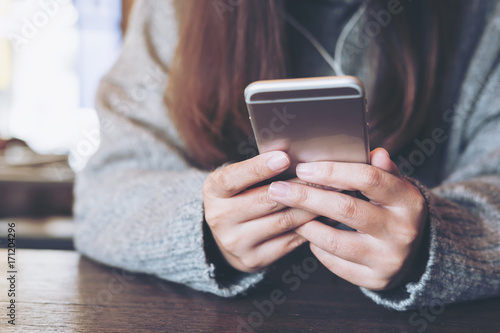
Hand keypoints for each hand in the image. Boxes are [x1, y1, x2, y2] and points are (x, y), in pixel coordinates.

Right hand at [203, 151, 316, 272]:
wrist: (227, 236)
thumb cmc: (239, 196)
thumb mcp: (237, 178)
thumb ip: (257, 168)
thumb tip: (291, 154)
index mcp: (213, 191)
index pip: (233, 178)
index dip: (259, 168)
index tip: (284, 157)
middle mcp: (219, 218)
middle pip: (266, 200)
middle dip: (299, 187)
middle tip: (325, 176)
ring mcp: (236, 242)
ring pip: (283, 221)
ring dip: (311, 207)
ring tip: (332, 194)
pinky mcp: (254, 259)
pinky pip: (290, 241)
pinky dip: (310, 227)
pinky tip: (324, 216)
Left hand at [267, 148, 427, 289]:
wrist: (413, 255)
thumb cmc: (392, 210)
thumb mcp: (394, 188)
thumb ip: (382, 170)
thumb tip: (375, 152)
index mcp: (408, 200)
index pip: (368, 179)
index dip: (332, 172)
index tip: (303, 168)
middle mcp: (402, 231)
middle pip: (345, 209)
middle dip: (306, 197)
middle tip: (277, 189)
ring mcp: (389, 258)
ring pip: (334, 240)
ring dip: (305, 225)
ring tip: (288, 213)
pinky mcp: (375, 279)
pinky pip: (334, 262)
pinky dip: (316, 247)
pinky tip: (309, 235)